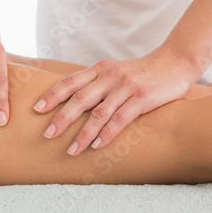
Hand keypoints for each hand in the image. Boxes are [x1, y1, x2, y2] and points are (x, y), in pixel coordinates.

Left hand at [33, 44, 198, 155]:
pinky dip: (107, 133)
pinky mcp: (141, 98)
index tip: (37, 109)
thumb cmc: (142, 71)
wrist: (174, 62)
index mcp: (100, 69)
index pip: (70, 82)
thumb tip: (73, 101)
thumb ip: (97, 82)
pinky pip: (120, 119)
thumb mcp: (115, 71)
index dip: (52, 95)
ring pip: (98, 113)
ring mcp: (126, 87)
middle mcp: (110, 76)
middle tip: (47, 134)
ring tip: (70, 150)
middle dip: (61, 118)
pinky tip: (97, 146)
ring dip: (83, 134)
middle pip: (80, 99)